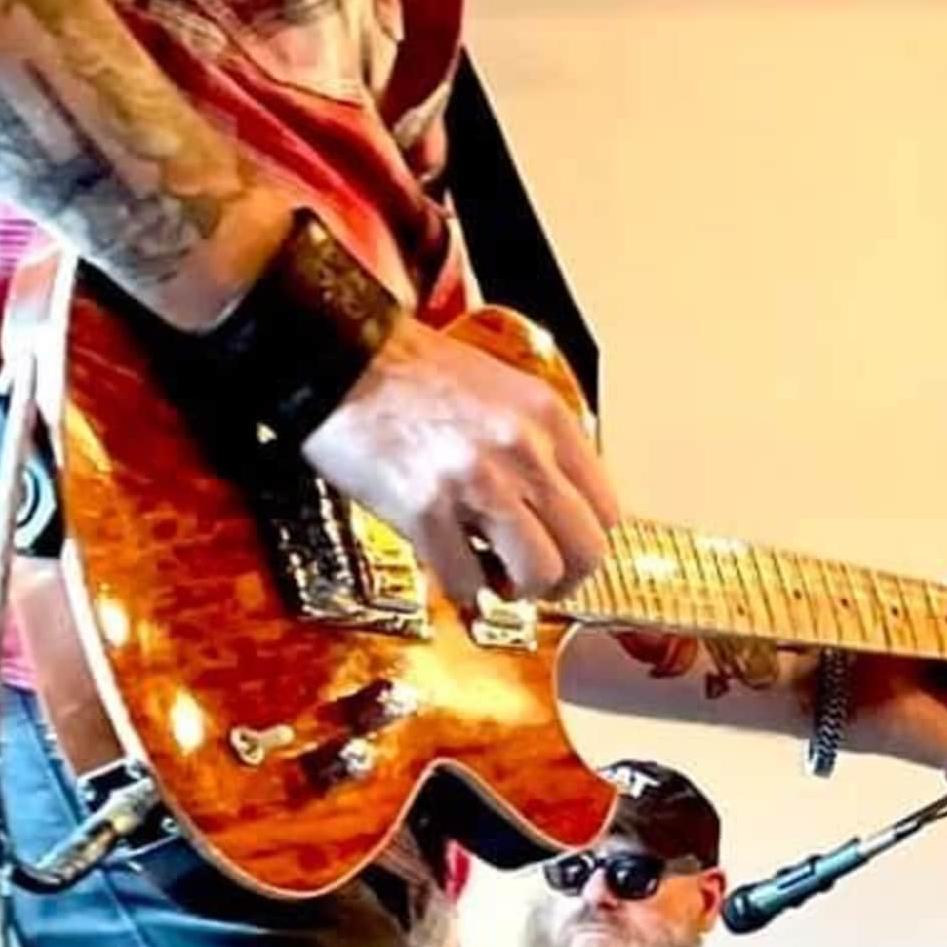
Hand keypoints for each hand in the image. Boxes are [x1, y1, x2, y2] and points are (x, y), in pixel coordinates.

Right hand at [302, 315, 620, 610]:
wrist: (339, 356)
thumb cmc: (411, 373)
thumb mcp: (500, 390)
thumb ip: (537, 444)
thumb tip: (555, 508)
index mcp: (546, 416)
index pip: (607, 510)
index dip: (585, 543)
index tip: (563, 550)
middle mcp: (523, 448)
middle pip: (586, 551)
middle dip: (564, 580)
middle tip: (536, 581)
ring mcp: (477, 481)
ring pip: (539, 574)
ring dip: (517, 590)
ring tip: (494, 579)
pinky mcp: (425, 510)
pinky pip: (466, 582)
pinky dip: (461, 590)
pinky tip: (450, 569)